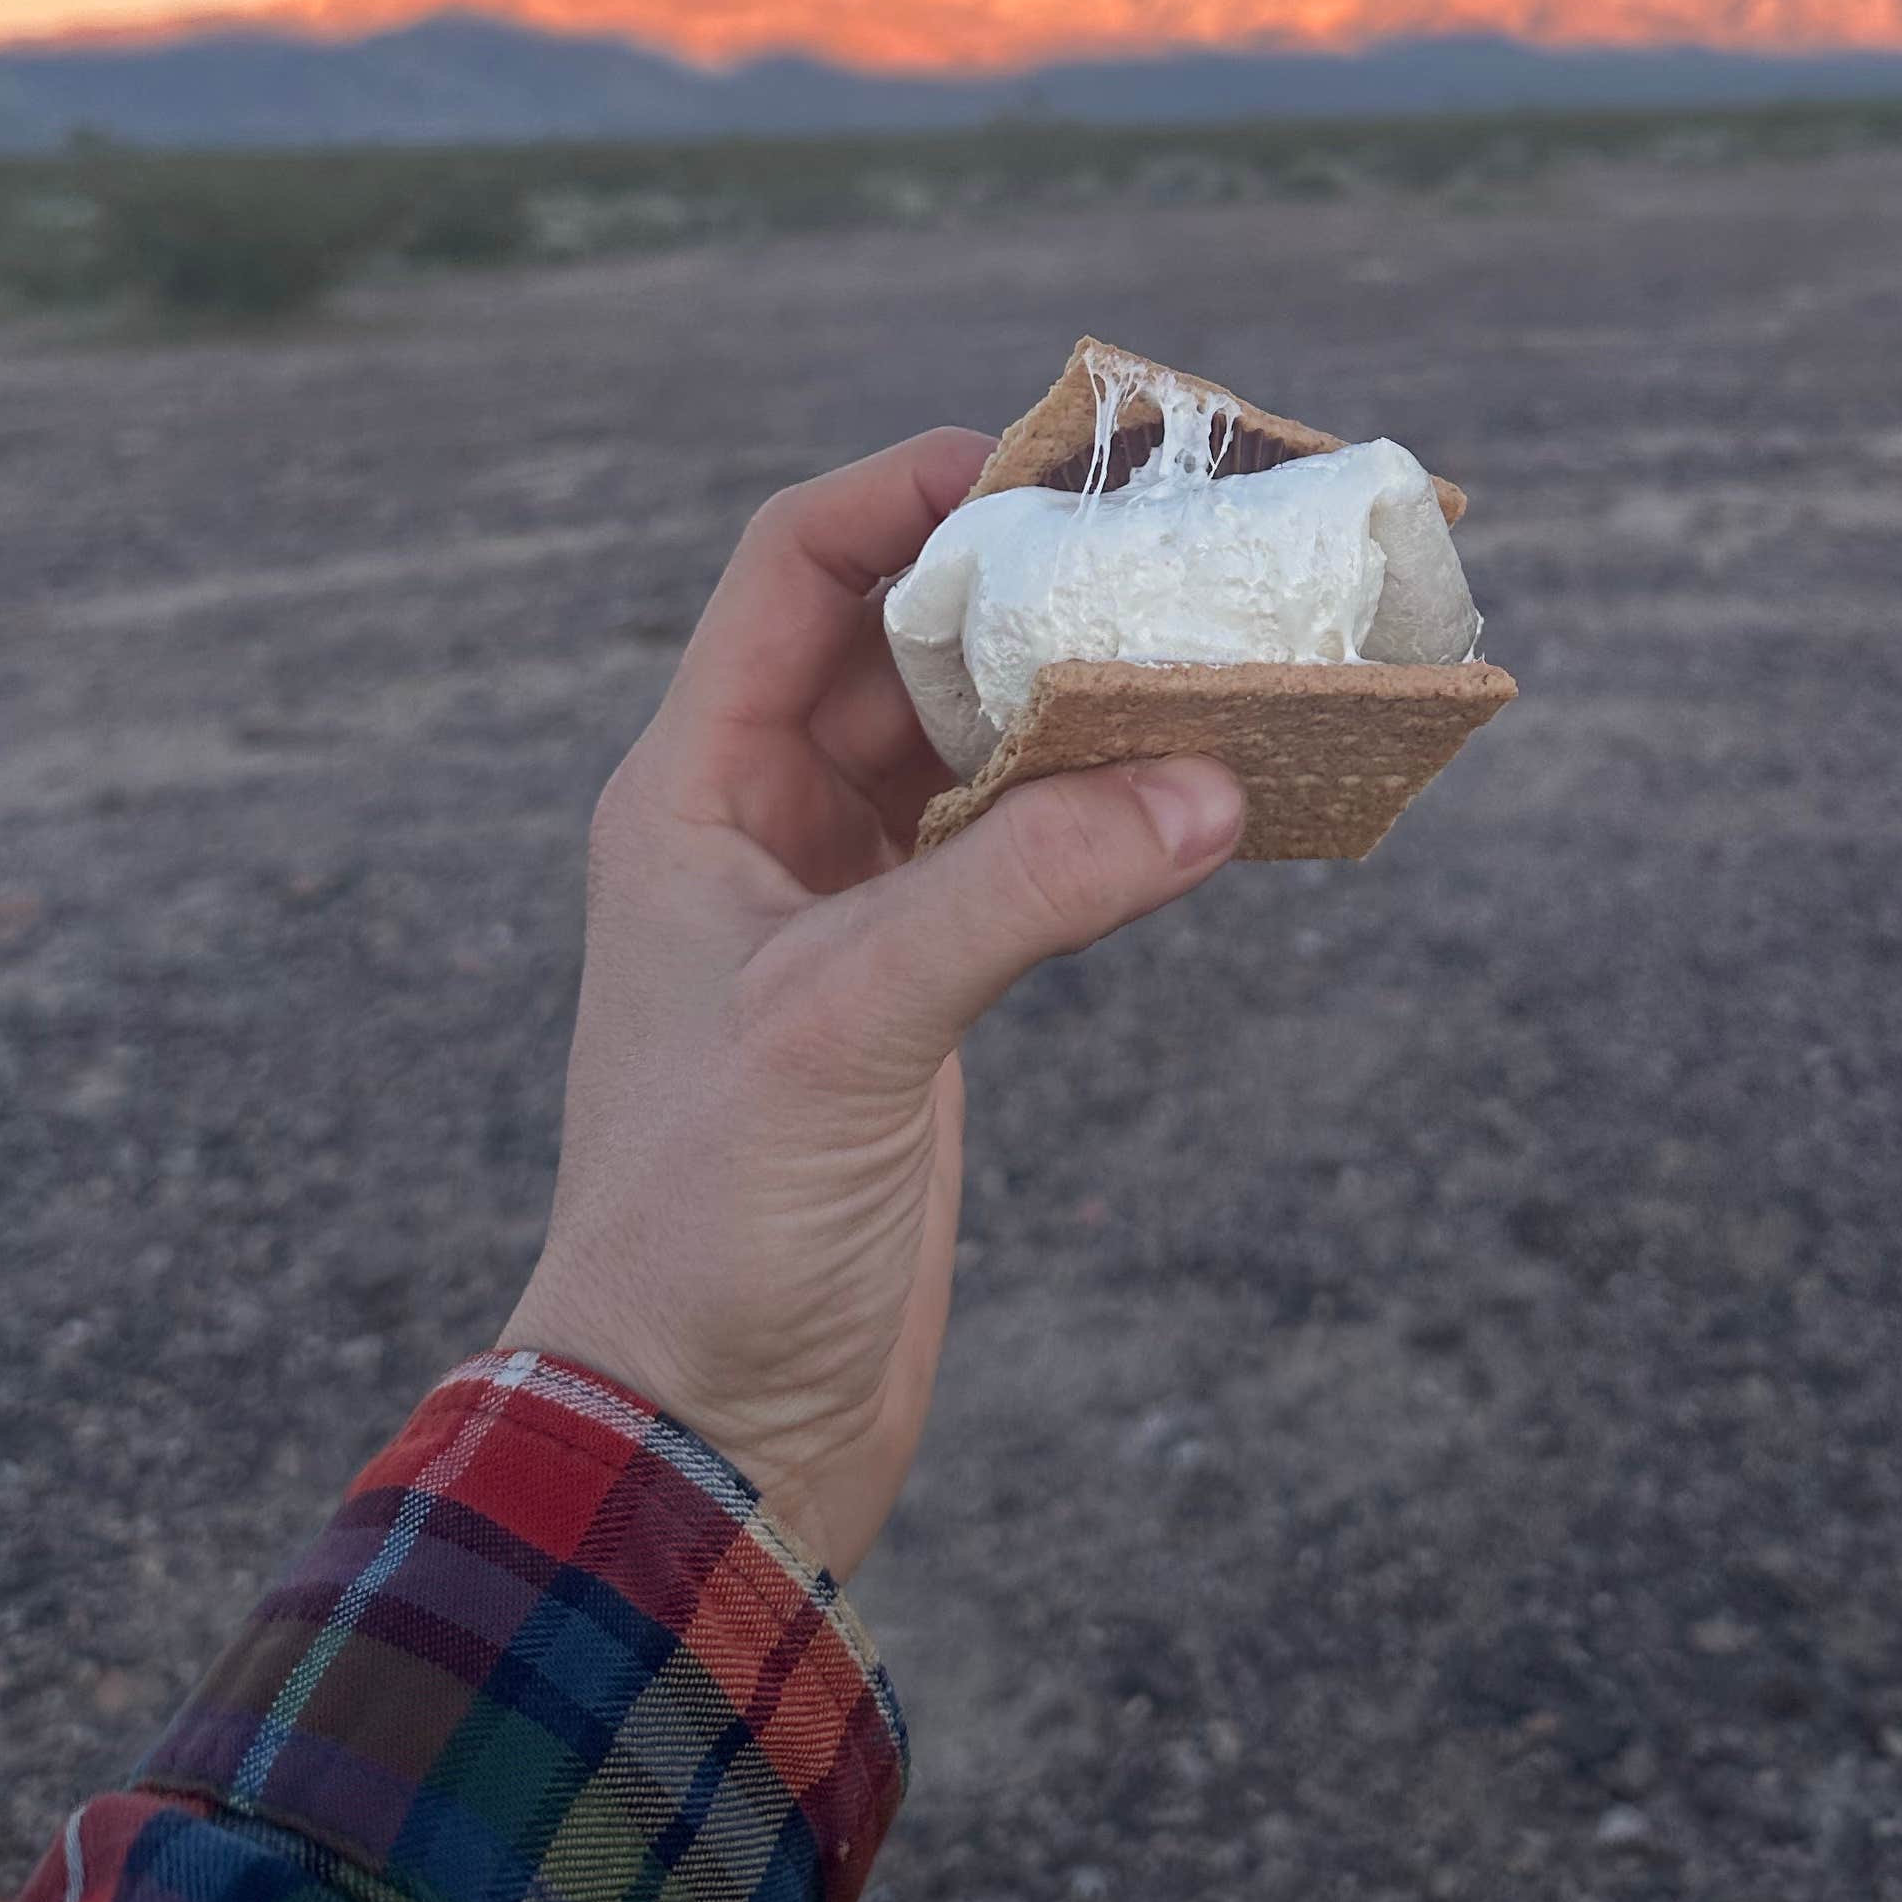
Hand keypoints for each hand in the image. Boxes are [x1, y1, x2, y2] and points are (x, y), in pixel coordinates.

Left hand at [500, 428, 1243, 1579]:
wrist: (699, 1436)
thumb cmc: (709, 1222)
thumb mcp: (853, 1026)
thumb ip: (1025, 889)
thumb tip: (1204, 780)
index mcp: (693, 789)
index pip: (793, 567)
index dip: (905, 491)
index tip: (1040, 465)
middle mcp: (762, 824)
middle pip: (904, 640)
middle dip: (1028, 584)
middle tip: (1167, 544)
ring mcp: (845, 908)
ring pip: (975, 745)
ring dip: (1080, 698)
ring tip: (1209, 651)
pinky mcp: (919, 993)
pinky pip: (1023, 851)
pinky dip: (1104, 810)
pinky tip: (1200, 792)